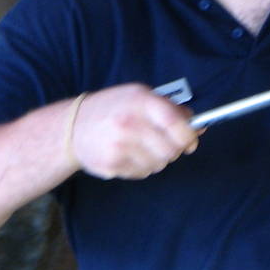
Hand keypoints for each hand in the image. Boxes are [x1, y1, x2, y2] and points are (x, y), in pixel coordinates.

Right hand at [69, 84, 200, 179]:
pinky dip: (142, 167)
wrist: (72, 126)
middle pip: (170, 149)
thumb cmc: (113, 108)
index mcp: (140, 101)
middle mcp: (129, 122)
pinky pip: (142, 173)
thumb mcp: (140, 96)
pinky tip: (129, 154)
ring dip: (157, 159)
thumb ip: (170, 109)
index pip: (175, 123)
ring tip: (143, 147)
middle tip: (166, 145)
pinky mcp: (111, 164)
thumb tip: (197, 125)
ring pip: (158, 164)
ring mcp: (118, 145)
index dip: (188, 135)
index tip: (190, 140)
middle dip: (174, 150)